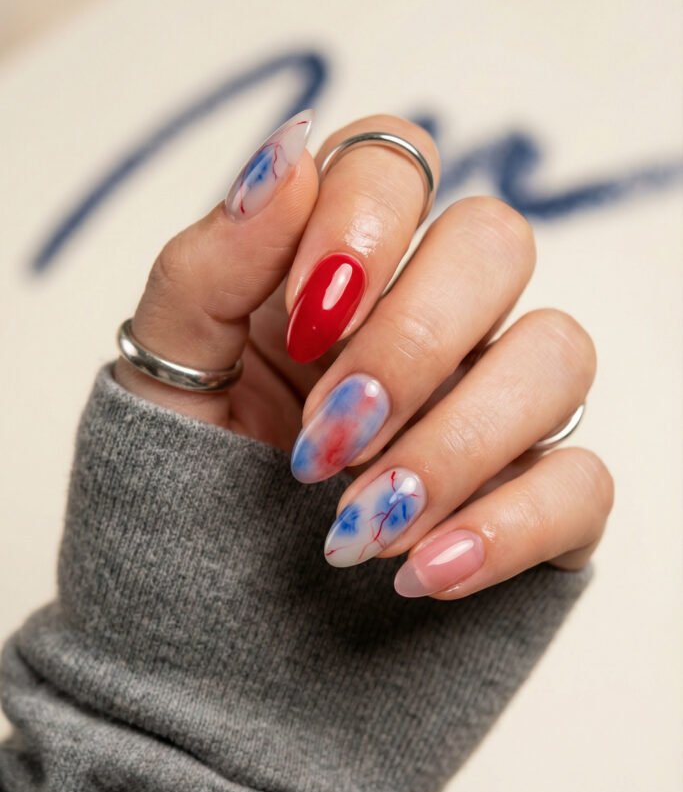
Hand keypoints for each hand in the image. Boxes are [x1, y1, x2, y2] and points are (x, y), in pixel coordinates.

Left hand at [114, 111, 613, 598]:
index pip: (396, 165)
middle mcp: (435, 323)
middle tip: (327, 437)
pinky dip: (504, 528)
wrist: (205, 637)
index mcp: (341, 270)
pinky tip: (419, 573)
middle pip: (496, 242)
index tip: (301, 324)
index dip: (361, 226)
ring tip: (355, 526)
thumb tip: (288, 154)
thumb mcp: (168, 376)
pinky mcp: (539, 506)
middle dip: (411, 340)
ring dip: (453, 442)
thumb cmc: (185, 492)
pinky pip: (583, 483)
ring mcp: (497, 411)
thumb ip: (210, 264)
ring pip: (558, 355)